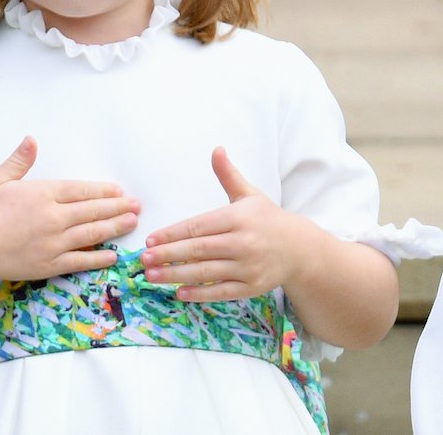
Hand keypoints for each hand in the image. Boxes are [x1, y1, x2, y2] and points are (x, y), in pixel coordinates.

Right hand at [0, 137, 140, 286]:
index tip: (119, 190)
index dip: (103, 191)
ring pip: (92, 233)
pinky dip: (99, 258)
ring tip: (132, 222)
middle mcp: (54, 217)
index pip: (82, 190)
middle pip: (93, 210)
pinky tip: (112, 255)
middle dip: (118, 207)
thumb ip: (18, 161)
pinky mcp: (49, 265)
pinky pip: (80, 261)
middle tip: (137, 205)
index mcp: (43, 194)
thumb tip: (32, 140)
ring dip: (115, 227)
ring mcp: (54, 242)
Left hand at [142, 147, 314, 301]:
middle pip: (198, 250)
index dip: (172, 233)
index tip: (151, 240)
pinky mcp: (251, 287)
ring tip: (152, 276)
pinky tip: (179, 292)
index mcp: (239, 218)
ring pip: (206, 272)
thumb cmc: (268, 219)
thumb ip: (228, 175)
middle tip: (143, 260)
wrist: (299, 248)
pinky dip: (199, 293)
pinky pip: (220, 292)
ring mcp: (248, 267)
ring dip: (176, 275)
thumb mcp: (249, 194)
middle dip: (168, 255)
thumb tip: (216, 149)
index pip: (198, 226)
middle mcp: (243, 242)